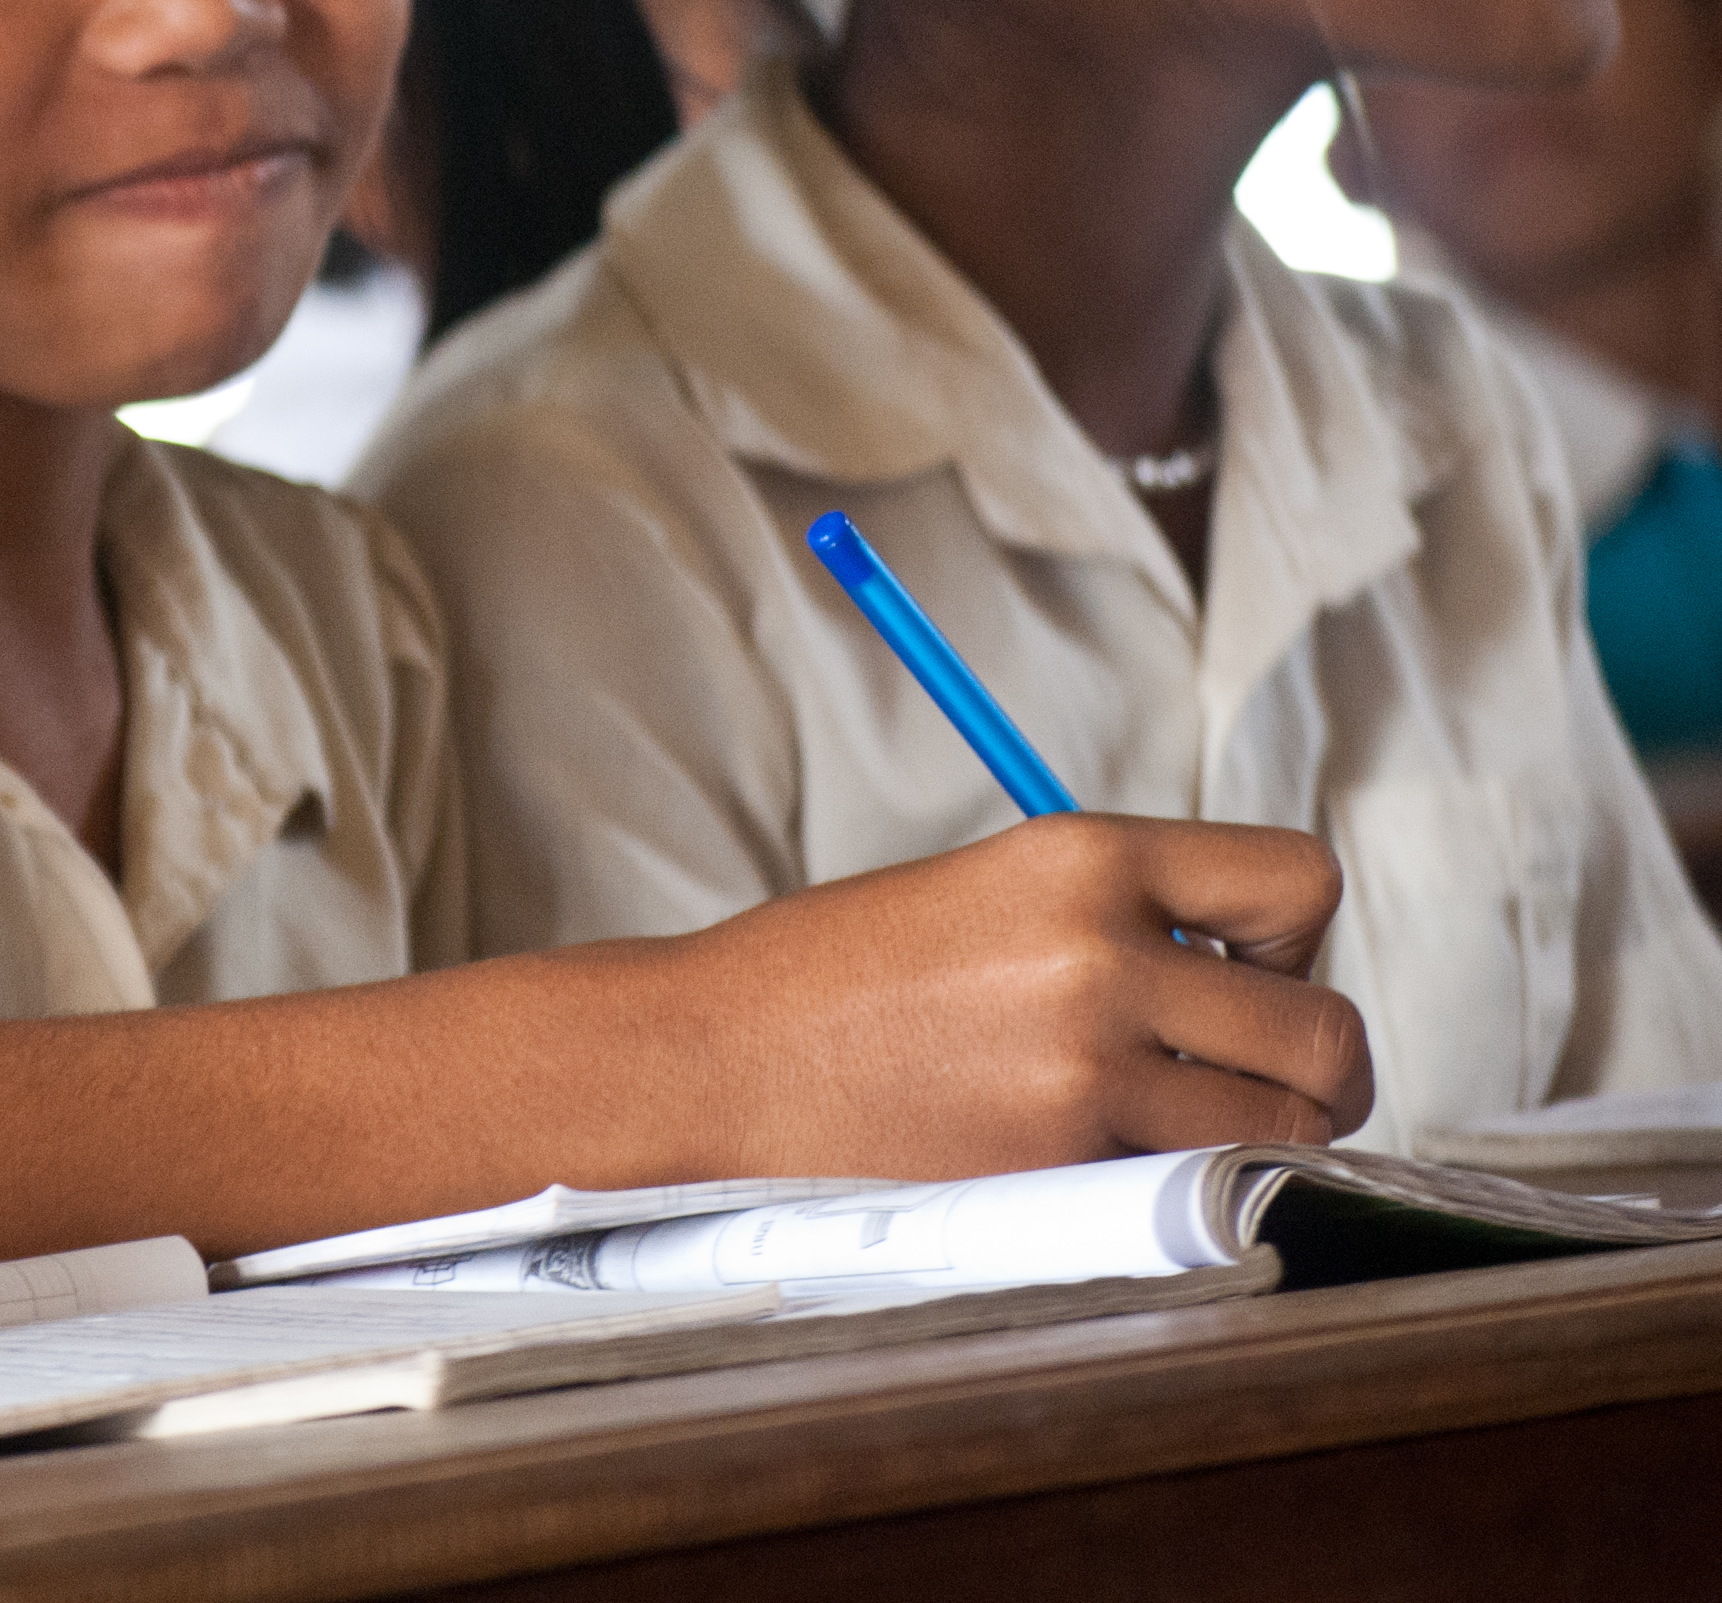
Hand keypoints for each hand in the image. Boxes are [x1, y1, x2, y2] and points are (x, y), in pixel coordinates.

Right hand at [679, 814, 1374, 1175]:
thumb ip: (1121, 915)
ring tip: (1181, 1126)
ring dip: (1262, 1139)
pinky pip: (1195, 1186)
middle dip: (1310, 1067)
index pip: (1299, 879)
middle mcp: (1099, 952)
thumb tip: (1252, 978)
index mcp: (1081, 855)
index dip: (1293, 940)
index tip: (1239, 972)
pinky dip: (1179, 1187)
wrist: (718, 1054)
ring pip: (1286, 1127)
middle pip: (1325, 1029)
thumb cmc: (842, 975)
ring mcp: (1082, 1066)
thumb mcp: (993, 890)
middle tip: (1240, 1077)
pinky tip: (1101, 1159)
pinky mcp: (1058, 1162)